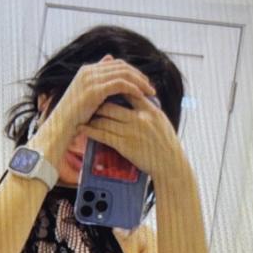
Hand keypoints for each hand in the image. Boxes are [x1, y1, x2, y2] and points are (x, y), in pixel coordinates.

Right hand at [41, 54, 156, 138]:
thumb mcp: (87, 101)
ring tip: (150, 92)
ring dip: (139, 81)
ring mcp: (91, 79)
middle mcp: (89, 71)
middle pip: (122, 66)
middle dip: (139, 75)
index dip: (132, 72)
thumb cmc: (73, 120)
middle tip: (151, 87)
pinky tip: (141, 96)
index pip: (116, 64)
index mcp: (87, 71)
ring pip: (123, 73)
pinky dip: (133, 88)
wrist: (60, 129)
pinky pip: (120, 84)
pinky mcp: (95, 89)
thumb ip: (99, 89)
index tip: (143, 83)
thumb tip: (112, 84)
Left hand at [77, 62, 184, 178]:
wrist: (170, 164)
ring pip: (105, 120)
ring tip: (82, 115)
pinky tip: (83, 129)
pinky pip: (104, 135)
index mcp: (150, 111)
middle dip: (98, 103)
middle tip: (86, 102)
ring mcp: (132, 132)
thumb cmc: (166, 144)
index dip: (115, 89)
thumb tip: (141, 99)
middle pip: (113, 106)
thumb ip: (150, 110)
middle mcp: (140, 119)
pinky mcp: (125, 146)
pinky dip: (91, 131)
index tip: (104, 87)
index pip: (131, 92)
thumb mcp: (162, 121)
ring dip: (91, 117)